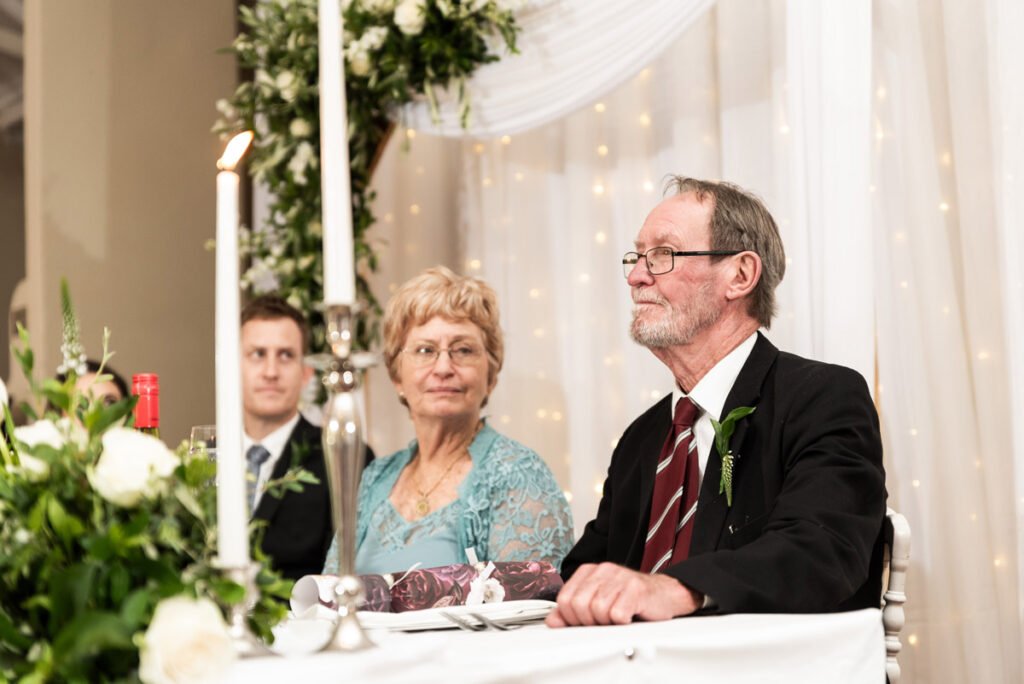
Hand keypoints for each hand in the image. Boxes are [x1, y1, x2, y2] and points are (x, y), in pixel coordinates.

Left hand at [546, 562, 701, 627]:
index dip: (571, 619)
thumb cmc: (631, 600)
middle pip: (578, 606)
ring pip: (597, 610)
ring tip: (617, 618)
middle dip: (589, 622)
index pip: (564, 600)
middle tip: (603, 622)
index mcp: (588, 572)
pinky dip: (622, 623)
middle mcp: (603, 570)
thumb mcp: (598, 603)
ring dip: (607, 623)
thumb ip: (572, 611)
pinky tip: (629, 616)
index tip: (584, 622)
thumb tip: (553, 621)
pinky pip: (617, 615)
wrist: (665, 595)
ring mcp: (620, 576)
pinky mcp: (636, 588)